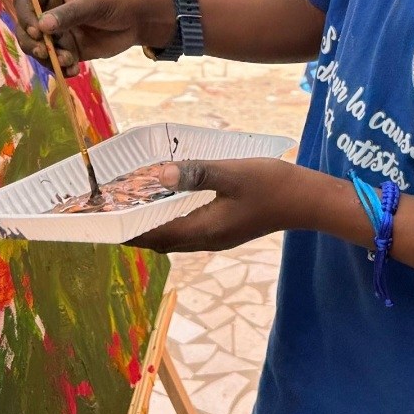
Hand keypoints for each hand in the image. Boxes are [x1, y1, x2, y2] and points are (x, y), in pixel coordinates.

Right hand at [13, 0, 173, 74]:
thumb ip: (67, 14)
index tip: (36, 31)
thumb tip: (41, 26)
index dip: (25, 17)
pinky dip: (61, 68)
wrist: (137, 20)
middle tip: (46, 52)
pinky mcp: (67, 49)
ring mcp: (57, 32)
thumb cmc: (115, 1)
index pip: (24, 2)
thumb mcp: (91, 4)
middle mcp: (49, 12)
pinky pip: (55, 62)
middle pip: (25, 29)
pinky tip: (74, 69)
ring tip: (69, 60)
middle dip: (32, 43)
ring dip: (49, 59)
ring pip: (38, 49)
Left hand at [128, 158, 305, 252]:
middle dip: (137, 229)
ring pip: (177, 236)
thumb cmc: (272, 185)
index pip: (156, 236)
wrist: (308, 200)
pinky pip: (191, 229)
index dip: (129, 232)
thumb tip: (161, 175)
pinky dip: (174, 219)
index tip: (105, 223)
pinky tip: (172, 199)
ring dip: (155, 224)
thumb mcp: (233, 173)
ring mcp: (219, 236)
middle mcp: (208, 240)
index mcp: (205, 230)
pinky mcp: (228, 229)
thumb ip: (196, 173)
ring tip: (137, 204)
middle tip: (115, 210)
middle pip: (162, 240)